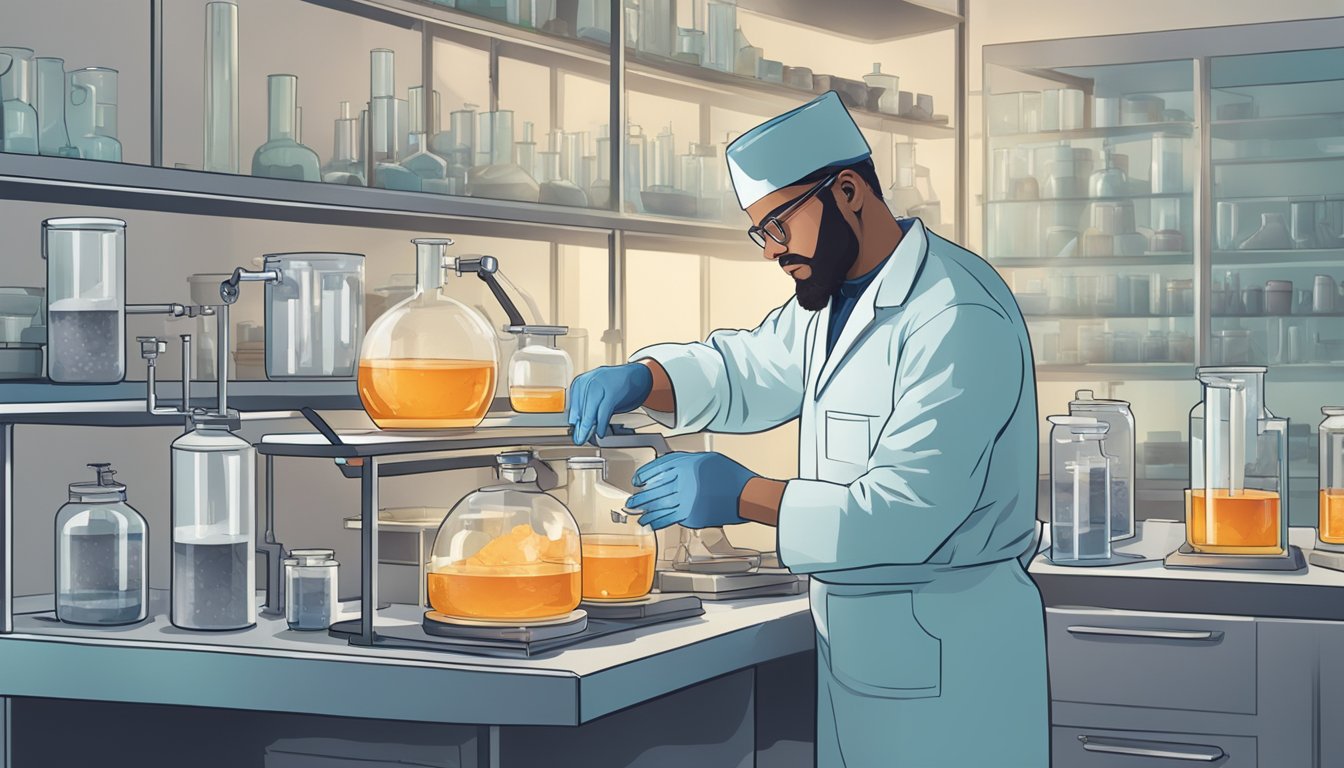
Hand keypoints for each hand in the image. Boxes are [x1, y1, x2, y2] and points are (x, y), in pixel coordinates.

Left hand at [567, 363, 654, 444]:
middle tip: (578, 437)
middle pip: (581, 406)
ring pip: (591, 409)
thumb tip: (578, 422)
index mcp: (584, 380)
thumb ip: (587, 403)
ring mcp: (602, 385)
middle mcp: (591, 380)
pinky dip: (601, 424)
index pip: (573, 400)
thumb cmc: (615, 384)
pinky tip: (600, 432)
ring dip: (587, 427)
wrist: (636, 376)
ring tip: (585, 437)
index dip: (572, 416)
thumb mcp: (597, 390)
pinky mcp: (613, 392)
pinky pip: (603, 411)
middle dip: (579, 425)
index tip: (573, 426)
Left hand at [626, 452, 756, 530]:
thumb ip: (686, 462)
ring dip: (645, 510)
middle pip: (655, 488)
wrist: (748, 494)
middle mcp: (684, 480)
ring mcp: (687, 499)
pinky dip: (657, 521)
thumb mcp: (707, 459)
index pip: (657, 468)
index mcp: (687, 464)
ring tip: (636, 513)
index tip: (638, 480)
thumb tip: (668, 469)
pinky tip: (650, 523)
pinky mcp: (692, 515)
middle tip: (632, 500)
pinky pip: (669, 518)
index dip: (644, 475)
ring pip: (659, 504)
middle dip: (640, 496)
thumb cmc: (731, 476)